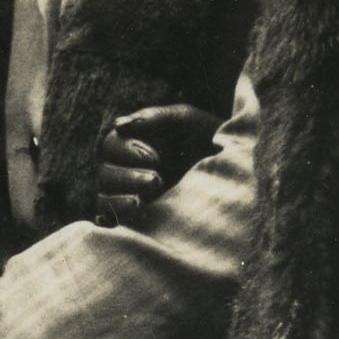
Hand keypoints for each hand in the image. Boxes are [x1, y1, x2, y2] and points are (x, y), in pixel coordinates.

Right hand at [88, 103, 220, 225]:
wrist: (235, 171)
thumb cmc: (208, 138)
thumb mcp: (185, 119)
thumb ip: (154, 117)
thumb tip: (120, 125)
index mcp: (132, 144)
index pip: (110, 146)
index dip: (126, 151)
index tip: (157, 157)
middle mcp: (126, 170)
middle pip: (105, 173)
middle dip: (127, 177)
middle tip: (158, 180)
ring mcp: (130, 196)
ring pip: (104, 198)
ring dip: (120, 199)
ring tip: (142, 202)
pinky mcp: (136, 219)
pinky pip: (111, 221)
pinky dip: (115, 219)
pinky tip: (136, 216)